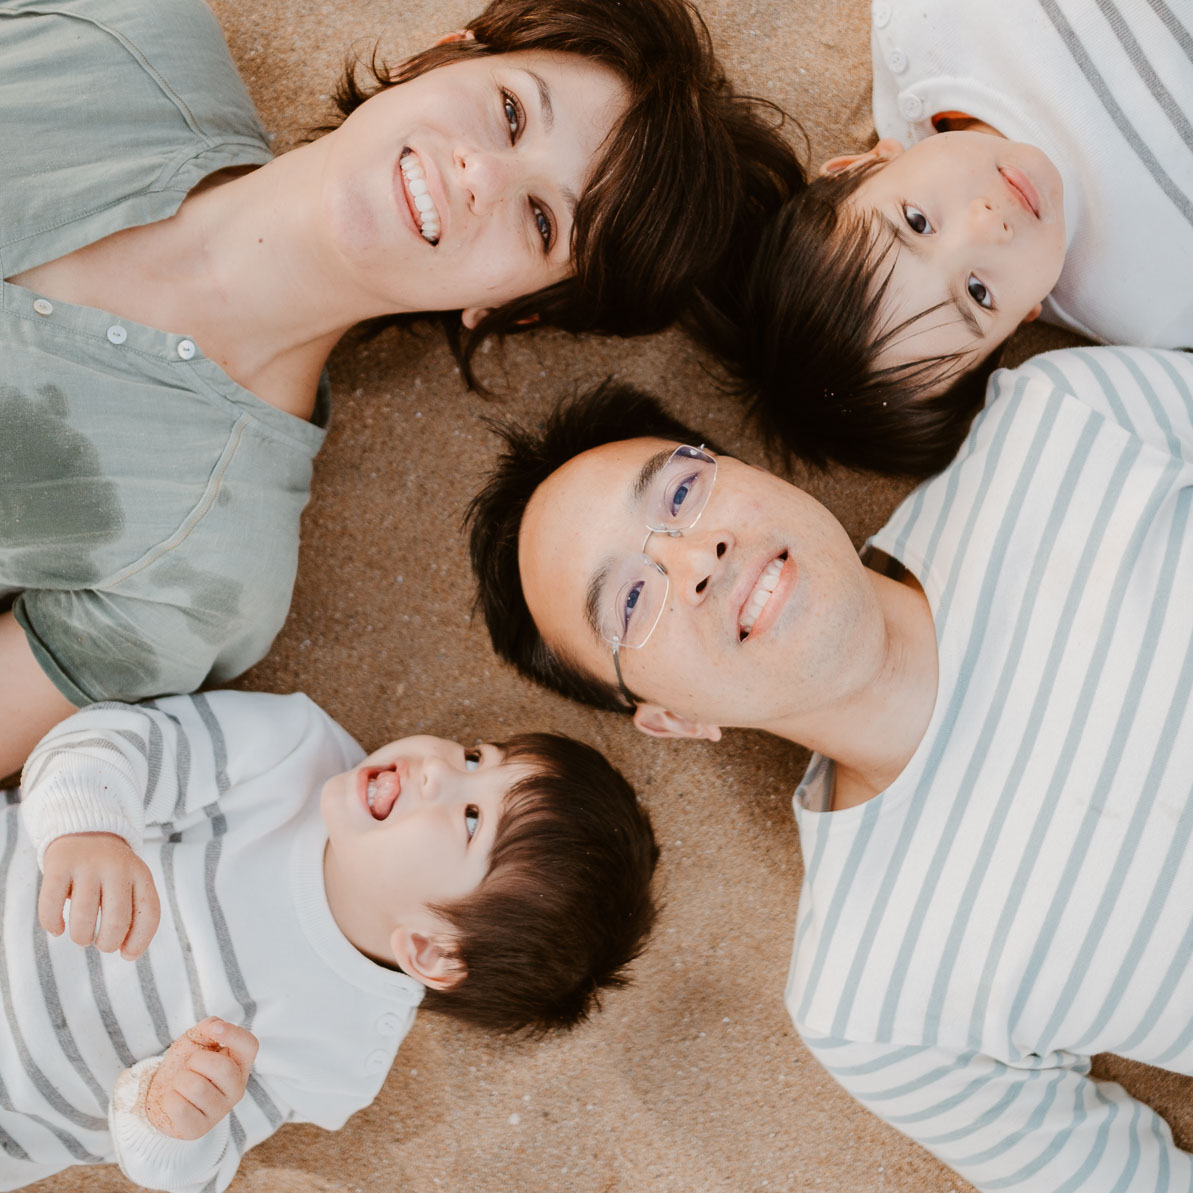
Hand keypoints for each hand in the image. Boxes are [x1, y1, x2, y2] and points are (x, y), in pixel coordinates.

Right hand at [39, 832, 160, 958]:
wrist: (87, 828)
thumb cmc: (112, 868)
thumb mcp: (133, 882)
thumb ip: (134, 912)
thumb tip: (127, 952)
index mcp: (141, 874)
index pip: (148, 914)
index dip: (139, 941)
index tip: (127, 954)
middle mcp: (117, 868)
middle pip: (117, 921)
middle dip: (108, 943)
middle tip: (101, 944)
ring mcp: (87, 865)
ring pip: (83, 918)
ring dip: (81, 937)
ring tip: (82, 937)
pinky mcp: (59, 865)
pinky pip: (51, 905)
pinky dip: (52, 924)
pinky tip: (57, 929)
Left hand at [145, 1018, 258, 1140]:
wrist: (160, 1094)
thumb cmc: (184, 1064)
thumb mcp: (196, 1040)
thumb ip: (208, 1028)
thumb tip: (216, 1027)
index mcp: (239, 1064)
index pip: (250, 1046)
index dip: (234, 1034)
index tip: (215, 1030)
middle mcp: (236, 1089)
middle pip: (222, 1068)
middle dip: (196, 1060)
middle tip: (189, 1066)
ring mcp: (219, 1112)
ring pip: (197, 1087)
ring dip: (180, 1080)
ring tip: (180, 1084)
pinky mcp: (198, 1130)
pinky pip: (180, 1107)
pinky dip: (169, 1098)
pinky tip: (174, 1100)